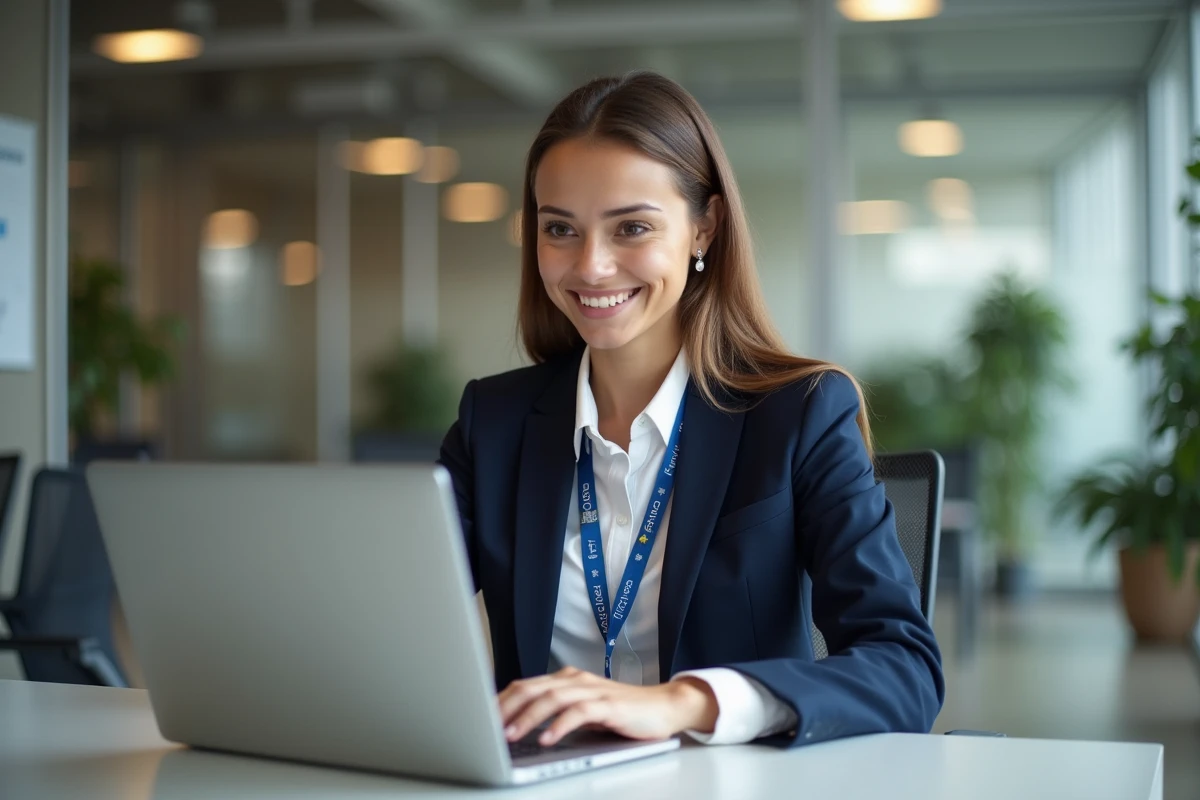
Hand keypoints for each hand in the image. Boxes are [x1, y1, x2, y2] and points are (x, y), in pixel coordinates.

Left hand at [498, 666, 718, 745]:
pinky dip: (559, 726)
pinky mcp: (609, 705)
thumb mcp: (583, 709)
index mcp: (566, 679)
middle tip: (486, 727)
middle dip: (505, 708)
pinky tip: (546, 740)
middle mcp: (576, 680)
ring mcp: (593, 691)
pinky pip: (578, 713)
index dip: (500, 700)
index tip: (480, 718)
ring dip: (527, 718)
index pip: (525, 685)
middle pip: (532, 688)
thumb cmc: (622, 712)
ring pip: (551, 699)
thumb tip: (518, 728)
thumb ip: (556, 712)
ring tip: (509, 735)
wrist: (664, 707)